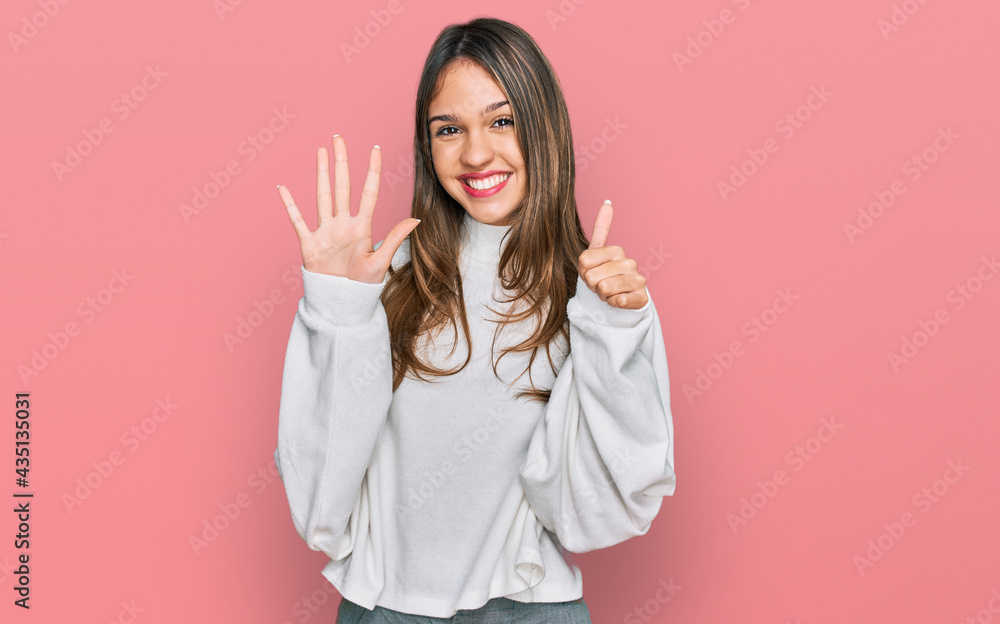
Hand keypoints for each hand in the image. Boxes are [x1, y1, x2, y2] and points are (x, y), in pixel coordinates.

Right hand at [277, 136, 419, 283]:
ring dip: (321, 174)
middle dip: (342, 162)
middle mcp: (343, 224)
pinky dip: (290, 205)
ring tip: (321, 152)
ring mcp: (326, 232)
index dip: (372, 171)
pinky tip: (283, 188)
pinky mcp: (309, 243)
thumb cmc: (363, 286)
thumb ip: (395, 237)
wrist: (342, 304)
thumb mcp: (381, 261)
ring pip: (322, 196)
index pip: (368, 192)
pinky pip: (298, 221)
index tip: (375, 149)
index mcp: (362, 227)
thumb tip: (416, 219)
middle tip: (339, 138)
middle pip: (342, 186)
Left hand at [578, 200, 647, 309]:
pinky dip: (613, 303)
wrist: (621, 299)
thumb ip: (601, 228)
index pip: (584, 260)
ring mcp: (638, 280)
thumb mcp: (596, 253)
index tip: (592, 272)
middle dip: (592, 285)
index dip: (583, 271)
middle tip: (600, 285)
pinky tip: (619, 300)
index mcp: (616, 250)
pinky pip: (619, 301)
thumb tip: (608, 201)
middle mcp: (629, 262)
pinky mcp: (641, 297)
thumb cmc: (605, 275)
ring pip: (605, 289)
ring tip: (609, 293)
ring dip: (602, 295)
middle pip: (592, 276)